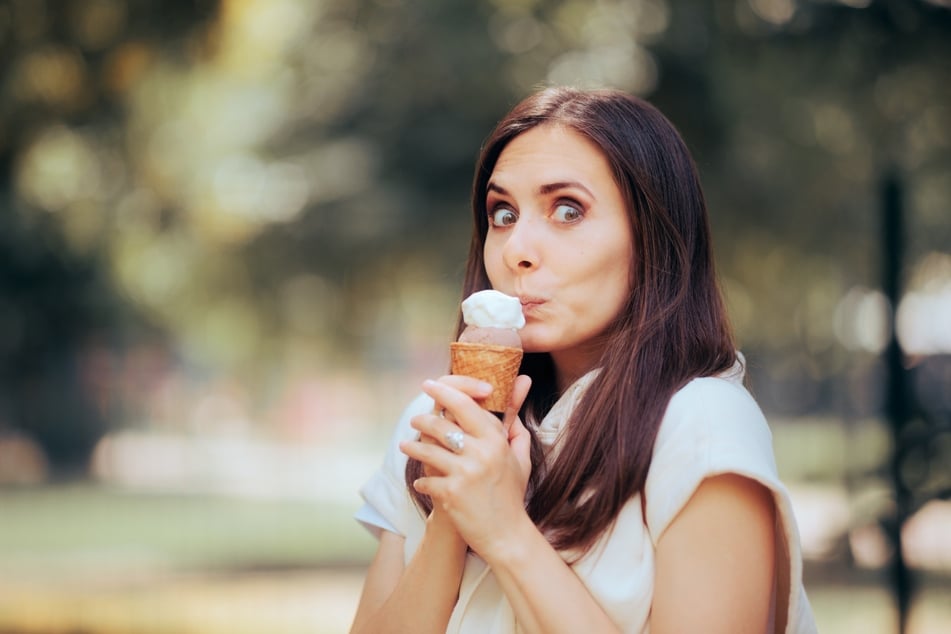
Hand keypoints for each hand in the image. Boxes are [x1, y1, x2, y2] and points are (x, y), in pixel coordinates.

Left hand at [400, 374, 532, 558]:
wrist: (506, 536)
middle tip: (415, 420)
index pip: (466, 405)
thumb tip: (517, 400)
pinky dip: (422, 480)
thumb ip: (516, 429)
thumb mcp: (520, 459)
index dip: (445, 392)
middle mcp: (481, 453)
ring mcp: (465, 473)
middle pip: (441, 424)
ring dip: (413, 447)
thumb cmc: (512, 495)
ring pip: (427, 449)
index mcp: (496, 441)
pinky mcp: (451, 493)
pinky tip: (421, 482)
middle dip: (422, 419)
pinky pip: (426, 479)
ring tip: (407, 445)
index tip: (430, 384)